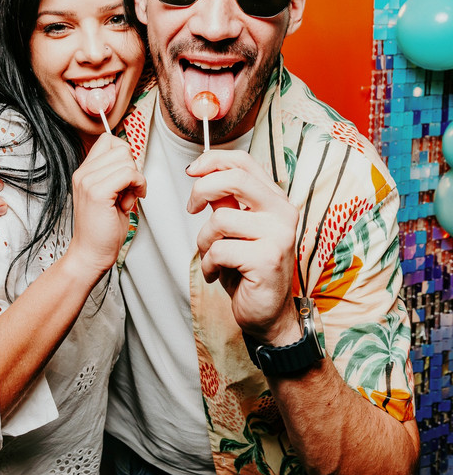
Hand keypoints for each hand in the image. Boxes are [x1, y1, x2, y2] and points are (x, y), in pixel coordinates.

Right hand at [66, 133, 145, 282]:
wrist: (91, 254)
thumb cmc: (102, 229)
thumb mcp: (109, 194)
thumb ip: (115, 174)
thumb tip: (131, 159)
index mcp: (84, 172)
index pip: (108, 140)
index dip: (124, 155)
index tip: (126, 176)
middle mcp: (83, 174)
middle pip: (121, 148)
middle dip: (133, 168)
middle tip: (128, 190)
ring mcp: (88, 182)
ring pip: (127, 160)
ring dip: (136, 179)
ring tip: (127, 198)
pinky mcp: (98, 193)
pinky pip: (129, 174)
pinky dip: (138, 185)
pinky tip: (131, 201)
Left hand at [186, 150, 298, 343]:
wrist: (267, 314)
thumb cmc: (248, 271)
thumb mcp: (234, 230)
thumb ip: (225, 201)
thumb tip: (202, 173)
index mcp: (275, 200)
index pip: (244, 162)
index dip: (212, 160)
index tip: (192, 171)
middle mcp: (282, 213)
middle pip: (234, 178)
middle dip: (202, 190)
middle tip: (192, 208)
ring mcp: (278, 236)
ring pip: (220, 219)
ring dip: (204, 242)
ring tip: (212, 257)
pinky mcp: (267, 259)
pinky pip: (219, 250)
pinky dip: (209, 265)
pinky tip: (217, 274)